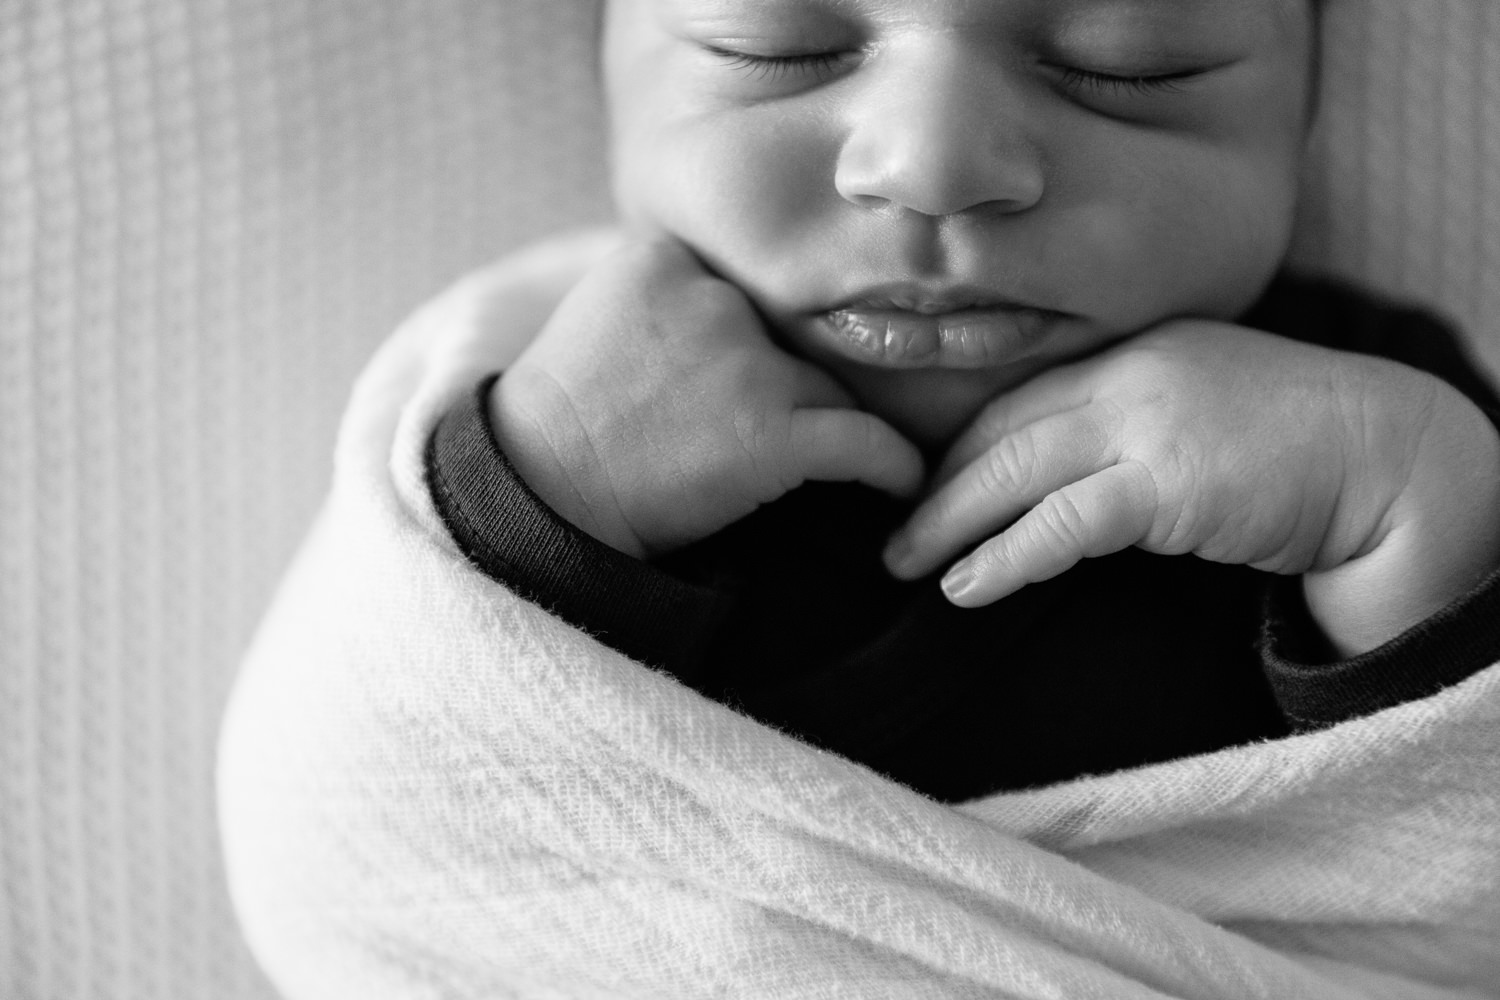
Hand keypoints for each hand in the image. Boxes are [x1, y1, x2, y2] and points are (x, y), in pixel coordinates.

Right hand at [491, 236, 924, 557]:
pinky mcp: (774, 433)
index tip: (749, 370)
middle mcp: (714, 298)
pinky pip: (866, 440)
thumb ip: (669, 291)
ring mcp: (747, 365)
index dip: (755, 331)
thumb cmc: (559, 420)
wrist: (539, 498)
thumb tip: (740, 298)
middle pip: (790, 334)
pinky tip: (903, 480)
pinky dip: (893, 463)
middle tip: (781, 419)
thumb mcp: (597, 315)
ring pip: (827, 383)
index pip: (748, 282)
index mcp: (665, 256)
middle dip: (788, 378)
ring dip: (829, 420)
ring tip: (853, 451)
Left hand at [884, 320, 1499, 655]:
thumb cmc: (1300, 444)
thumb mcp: (1202, 408)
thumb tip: (1068, 476)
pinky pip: (1061, 523)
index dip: (961, 448)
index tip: (921, 488)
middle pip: (1000, 431)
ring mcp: (1147, 422)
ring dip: (949, 523)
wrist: (1389, 457)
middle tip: (891, 536)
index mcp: (1133, 354)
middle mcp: (1129, 376)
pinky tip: (966, 586)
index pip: (1020, 399)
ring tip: (907, 567)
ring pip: (1014, 471)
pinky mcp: (1168, 481)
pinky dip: (1003, 556)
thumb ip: (1134, 422)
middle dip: (935, 487)